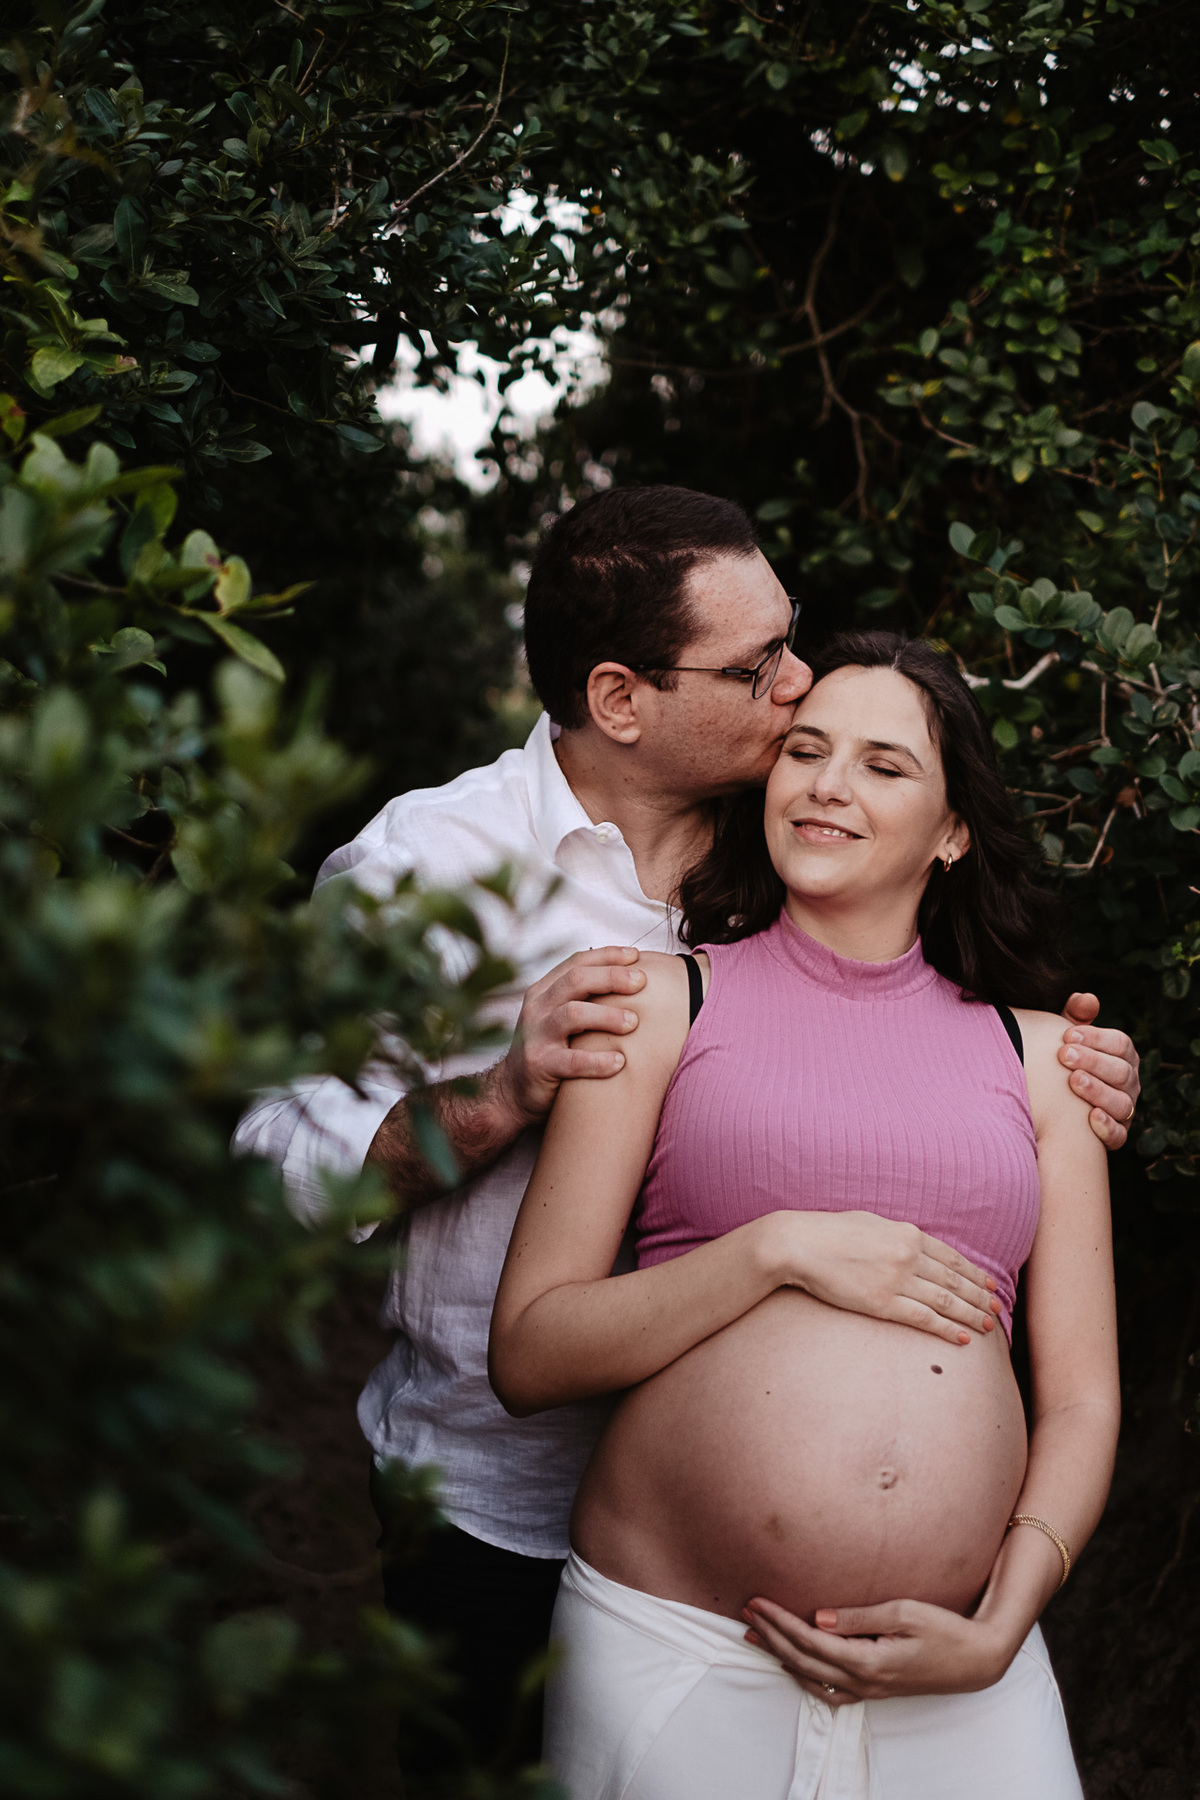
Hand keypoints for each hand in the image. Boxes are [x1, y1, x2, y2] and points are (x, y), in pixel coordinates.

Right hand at [493, 947, 645, 1128]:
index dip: (607, 956)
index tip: (637, 956)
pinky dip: (598, 1060)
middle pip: (576, 980)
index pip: (576, 963)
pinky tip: (620, 1062)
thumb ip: (585, 999)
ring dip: (607, 1015)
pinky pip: (572, 1060)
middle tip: (642, 983)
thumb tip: (632, 978)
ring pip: (573, 1014)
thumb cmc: (552, 1050)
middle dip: (611, 977)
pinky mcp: (539, 1065)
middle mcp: (537, 1008)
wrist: (514, 1091)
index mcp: (544, 991)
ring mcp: (536, 1036)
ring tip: (633, 1022)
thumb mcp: (560, 1017)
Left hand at [742, 1594, 1009, 1704]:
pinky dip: (806, 1677)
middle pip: (803, 1660)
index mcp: (868, 1661)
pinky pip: (830, 1691)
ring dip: (782, 1656)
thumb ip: (858, 1616)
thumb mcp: (904, 1612)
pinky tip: (794, 1664)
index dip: (779, 1621)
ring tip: (757, 1636)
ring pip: (812, 1678)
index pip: (810, 1640)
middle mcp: (864, 1682)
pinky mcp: (876, 1690)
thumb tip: (817, 1616)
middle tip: (746, 1613)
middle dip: (771, 1636)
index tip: (757, 1601)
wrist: (977, 1660)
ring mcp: (870, 1690)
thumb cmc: (945, 1630)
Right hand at [763, 1210, 1001, 1346]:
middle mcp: (908, 1256)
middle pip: (954, 1280)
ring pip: (945, 1300)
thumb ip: (896, 1235)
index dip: (973, 1273)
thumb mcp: (871, 1222)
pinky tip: (962, 1338)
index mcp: (907, 1233)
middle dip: (978, 1296)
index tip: (988, 1284)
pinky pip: (923, 1318)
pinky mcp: (882, 1303)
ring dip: (970, 1314)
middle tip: (996, 1309)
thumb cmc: (830, 1231)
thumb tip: (913, 1243)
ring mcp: (897, 1280)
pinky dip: (946, 1329)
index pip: (951, 1257)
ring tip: (987, 1325)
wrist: (801, 1244)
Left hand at [1060, 992, 1139, 1148]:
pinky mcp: (1117, 1133)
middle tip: (1064, 1055)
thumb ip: (1075, 1016)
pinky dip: (1107, 1127)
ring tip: (1073, 1081)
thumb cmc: (1065, 1059)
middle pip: (1121, 1071)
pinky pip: (1119, 1134)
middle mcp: (1129, 1082)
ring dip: (1098, 1091)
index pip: (1119, 1044)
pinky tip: (1091, 1117)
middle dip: (1092, 1062)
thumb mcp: (1068, 1037)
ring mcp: (1125, 1108)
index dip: (1095, 1038)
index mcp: (1122, 1055)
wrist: (1056, 1098)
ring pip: (1121, 1102)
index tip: (1067, 1034)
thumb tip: (1085, 999)